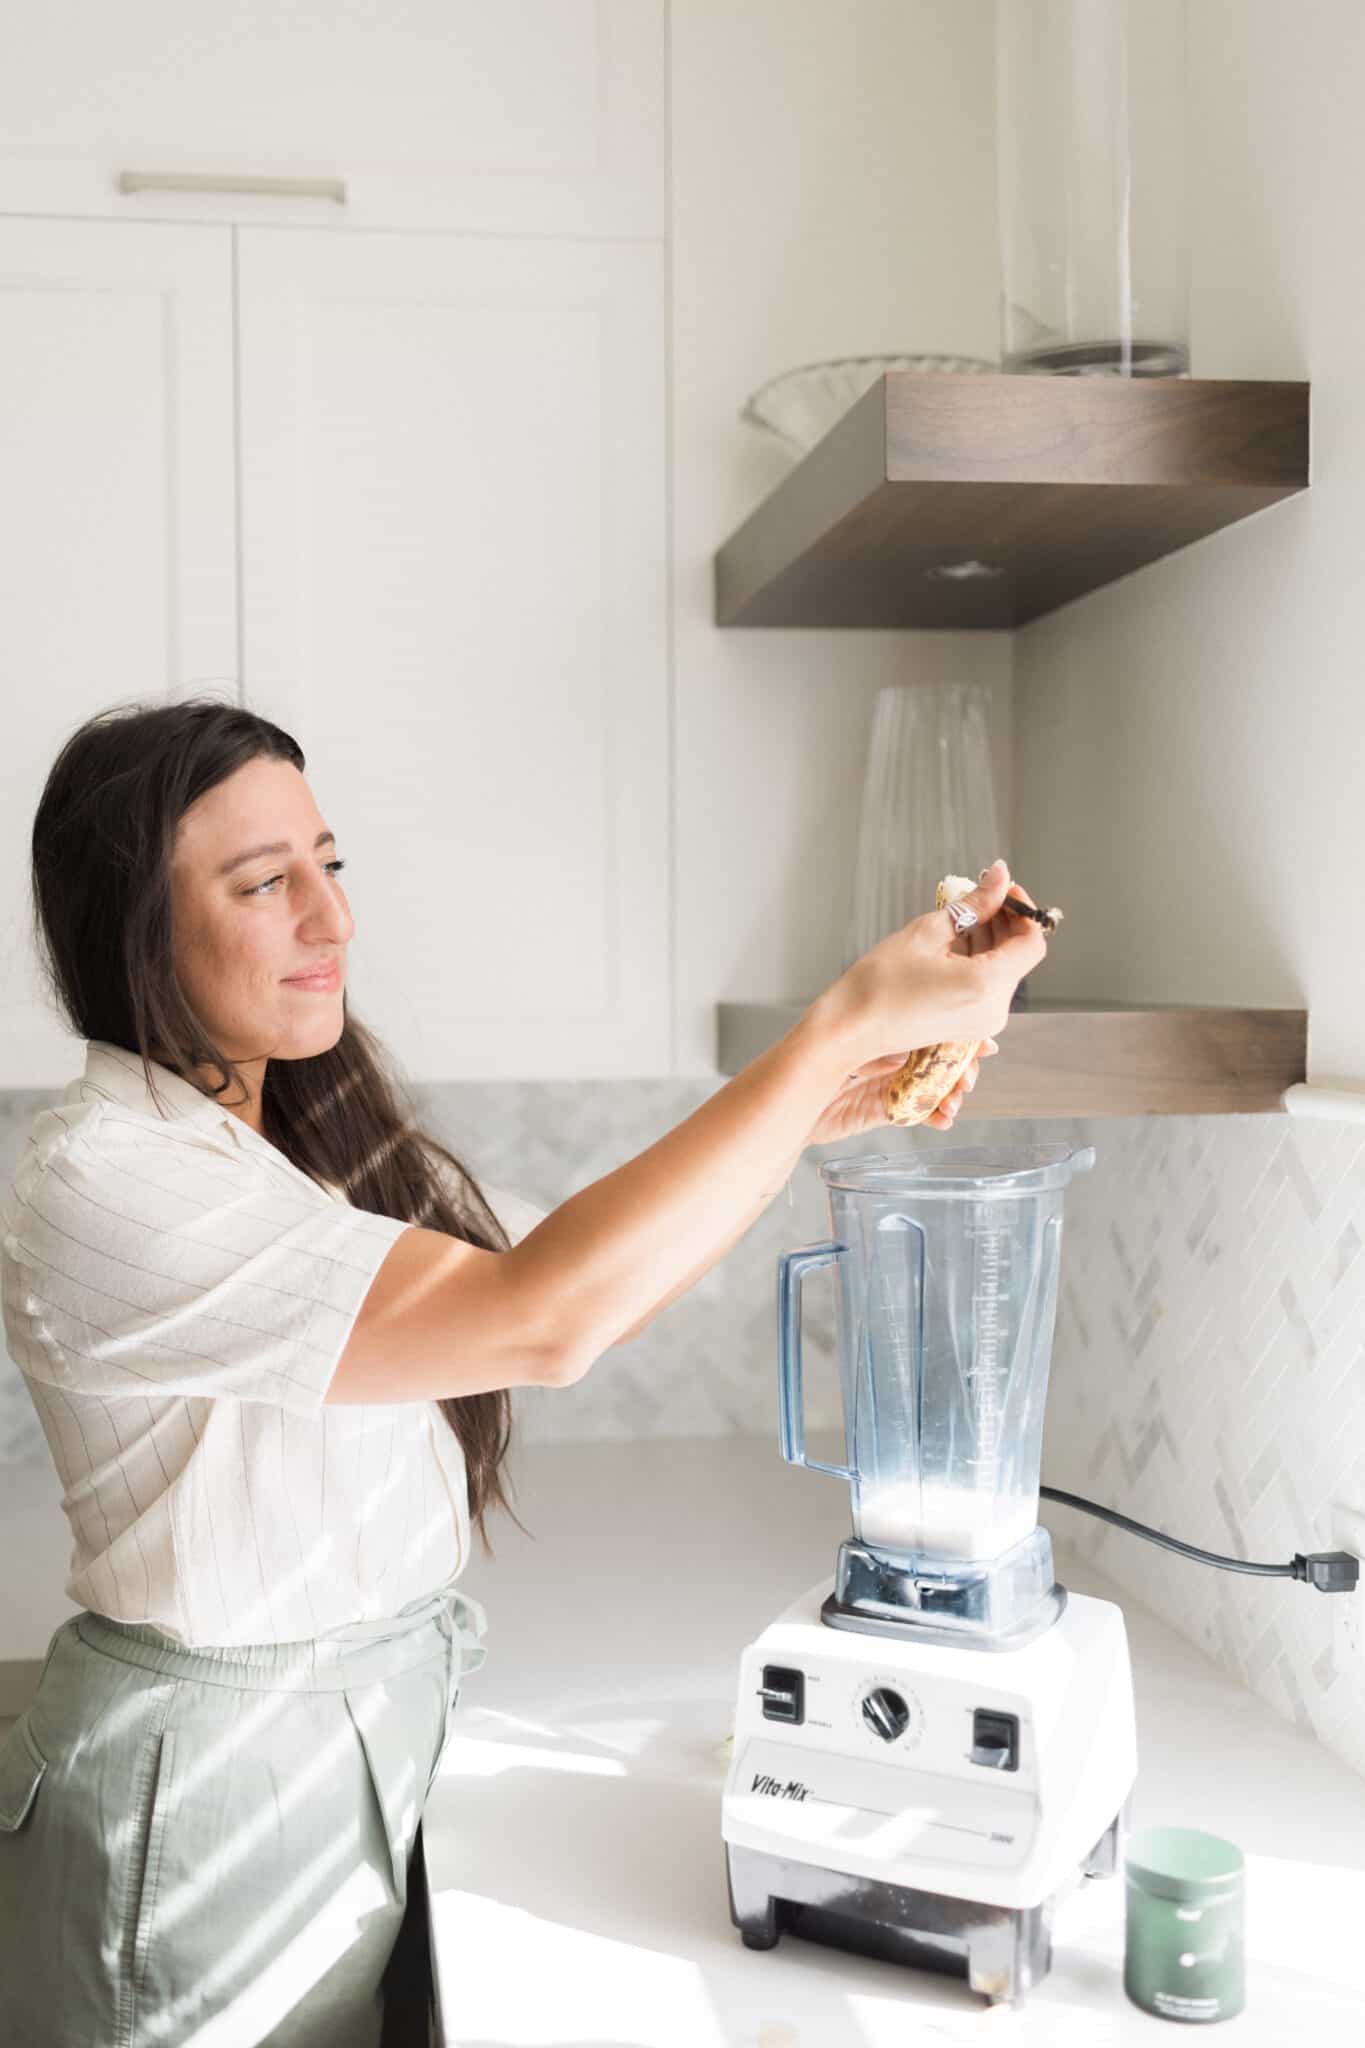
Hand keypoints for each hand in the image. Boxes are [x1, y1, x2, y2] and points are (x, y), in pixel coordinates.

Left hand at [802, 1038, 999, 1147]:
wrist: (789, 1100)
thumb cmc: (812, 1060)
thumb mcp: (854, 1044)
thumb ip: (882, 1049)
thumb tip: (911, 1052)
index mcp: (890, 1028)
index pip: (934, 1027)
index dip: (961, 1036)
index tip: (983, 1043)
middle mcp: (894, 1054)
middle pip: (941, 1059)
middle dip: (961, 1069)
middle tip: (968, 1077)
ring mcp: (891, 1083)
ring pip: (935, 1088)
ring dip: (951, 1095)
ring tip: (955, 1101)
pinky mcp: (885, 1110)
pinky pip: (919, 1113)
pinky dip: (935, 1117)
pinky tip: (944, 1119)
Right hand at [812, 859, 1047, 1071]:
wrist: (850, 1029)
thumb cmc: (878, 986)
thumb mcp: (926, 933)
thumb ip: (973, 904)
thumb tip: (998, 879)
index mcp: (986, 986)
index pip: (1032, 942)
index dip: (1023, 910)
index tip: (1004, 889)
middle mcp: (993, 1010)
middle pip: (1019, 956)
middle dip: (1006, 922)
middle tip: (981, 894)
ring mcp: (983, 1022)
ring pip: (1004, 970)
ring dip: (991, 939)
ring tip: (963, 916)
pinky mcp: (970, 1026)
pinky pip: (987, 986)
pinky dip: (979, 960)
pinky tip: (955, 942)